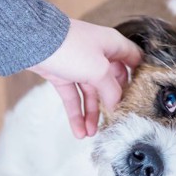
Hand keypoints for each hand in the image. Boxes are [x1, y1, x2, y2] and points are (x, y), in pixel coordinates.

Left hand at [29, 19, 142, 138]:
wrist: (32, 41)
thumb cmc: (70, 47)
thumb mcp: (98, 70)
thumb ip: (111, 90)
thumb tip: (116, 104)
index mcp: (112, 45)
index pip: (134, 59)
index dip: (140, 76)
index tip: (143, 96)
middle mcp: (98, 54)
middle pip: (112, 82)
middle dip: (113, 102)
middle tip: (116, 121)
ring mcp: (79, 65)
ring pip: (90, 93)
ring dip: (92, 114)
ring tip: (91, 134)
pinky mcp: (62, 74)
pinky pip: (74, 97)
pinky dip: (76, 113)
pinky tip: (78, 131)